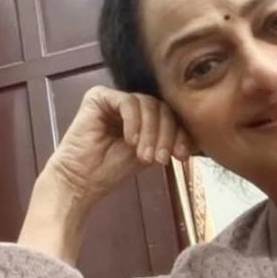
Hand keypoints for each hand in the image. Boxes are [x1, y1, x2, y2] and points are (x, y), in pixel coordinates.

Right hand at [18, 87, 190, 261]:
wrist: (80, 180)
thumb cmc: (109, 170)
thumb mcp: (148, 154)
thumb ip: (166, 140)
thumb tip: (196, 135)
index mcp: (142, 116)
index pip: (169, 115)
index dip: (180, 133)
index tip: (182, 157)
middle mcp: (129, 105)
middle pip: (161, 107)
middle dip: (166, 134)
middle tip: (160, 159)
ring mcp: (113, 99)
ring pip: (148, 104)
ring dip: (151, 131)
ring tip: (143, 155)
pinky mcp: (98, 97)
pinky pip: (127, 102)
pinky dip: (134, 122)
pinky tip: (130, 141)